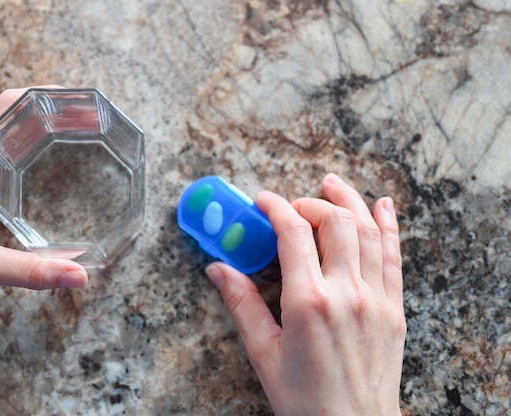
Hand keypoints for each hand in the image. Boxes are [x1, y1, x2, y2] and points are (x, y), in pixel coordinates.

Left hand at [0, 87, 87, 293]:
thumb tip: (78, 277)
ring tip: (79, 130)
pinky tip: (45, 154)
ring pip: (5, 120)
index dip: (52, 98)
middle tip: (95, 119)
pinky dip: (26, 135)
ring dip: (41, 118)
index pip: (13, 106)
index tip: (86, 103)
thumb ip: (26, 271)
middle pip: (15, 107)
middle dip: (57, 107)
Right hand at [206, 174, 405, 415]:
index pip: (293, 232)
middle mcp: (346, 293)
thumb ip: (241, 304)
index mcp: (308, 302)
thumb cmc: (304, 399)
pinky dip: (389, 225)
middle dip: (311, 202)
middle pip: (334, 221)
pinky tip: (382, 205)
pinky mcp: (394, 309)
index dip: (276, 207)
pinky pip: (394, 256)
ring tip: (332, 183)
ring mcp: (375, 299)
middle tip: (293, 206)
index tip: (263, 202)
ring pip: (368, 230)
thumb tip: (216, 269)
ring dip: (350, 200)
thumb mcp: (263, 352)